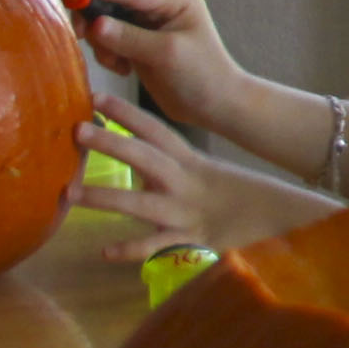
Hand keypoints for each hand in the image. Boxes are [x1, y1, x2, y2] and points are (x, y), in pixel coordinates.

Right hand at [74, 0, 255, 129]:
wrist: (215, 105)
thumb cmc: (202, 76)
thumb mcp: (166, 55)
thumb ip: (129, 38)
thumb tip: (95, 24)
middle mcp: (159, 3)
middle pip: (112, 1)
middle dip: (96, 20)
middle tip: (84, 36)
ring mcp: (147, 22)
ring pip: (106, 22)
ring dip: (104, 43)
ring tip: (119, 64)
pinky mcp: (138, 41)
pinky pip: (109, 40)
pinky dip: (109, 54)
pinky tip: (125, 69)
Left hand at [75, 91, 329, 260]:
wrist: (278, 220)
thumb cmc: (237, 197)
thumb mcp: (204, 173)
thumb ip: (169, 166)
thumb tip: (134, 159)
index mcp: (189, 161)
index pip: (155, 130)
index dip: (126, 112)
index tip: (96, 96)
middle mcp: (184, 182)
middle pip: (144, 157)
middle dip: (111, 143)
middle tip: (77, 131)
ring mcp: (185, 212)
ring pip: (141, 203)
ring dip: (105, 197)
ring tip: (70, 194)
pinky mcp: (191, 241)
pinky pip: (156, 247)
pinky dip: (131, 250)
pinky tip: (104, 251)